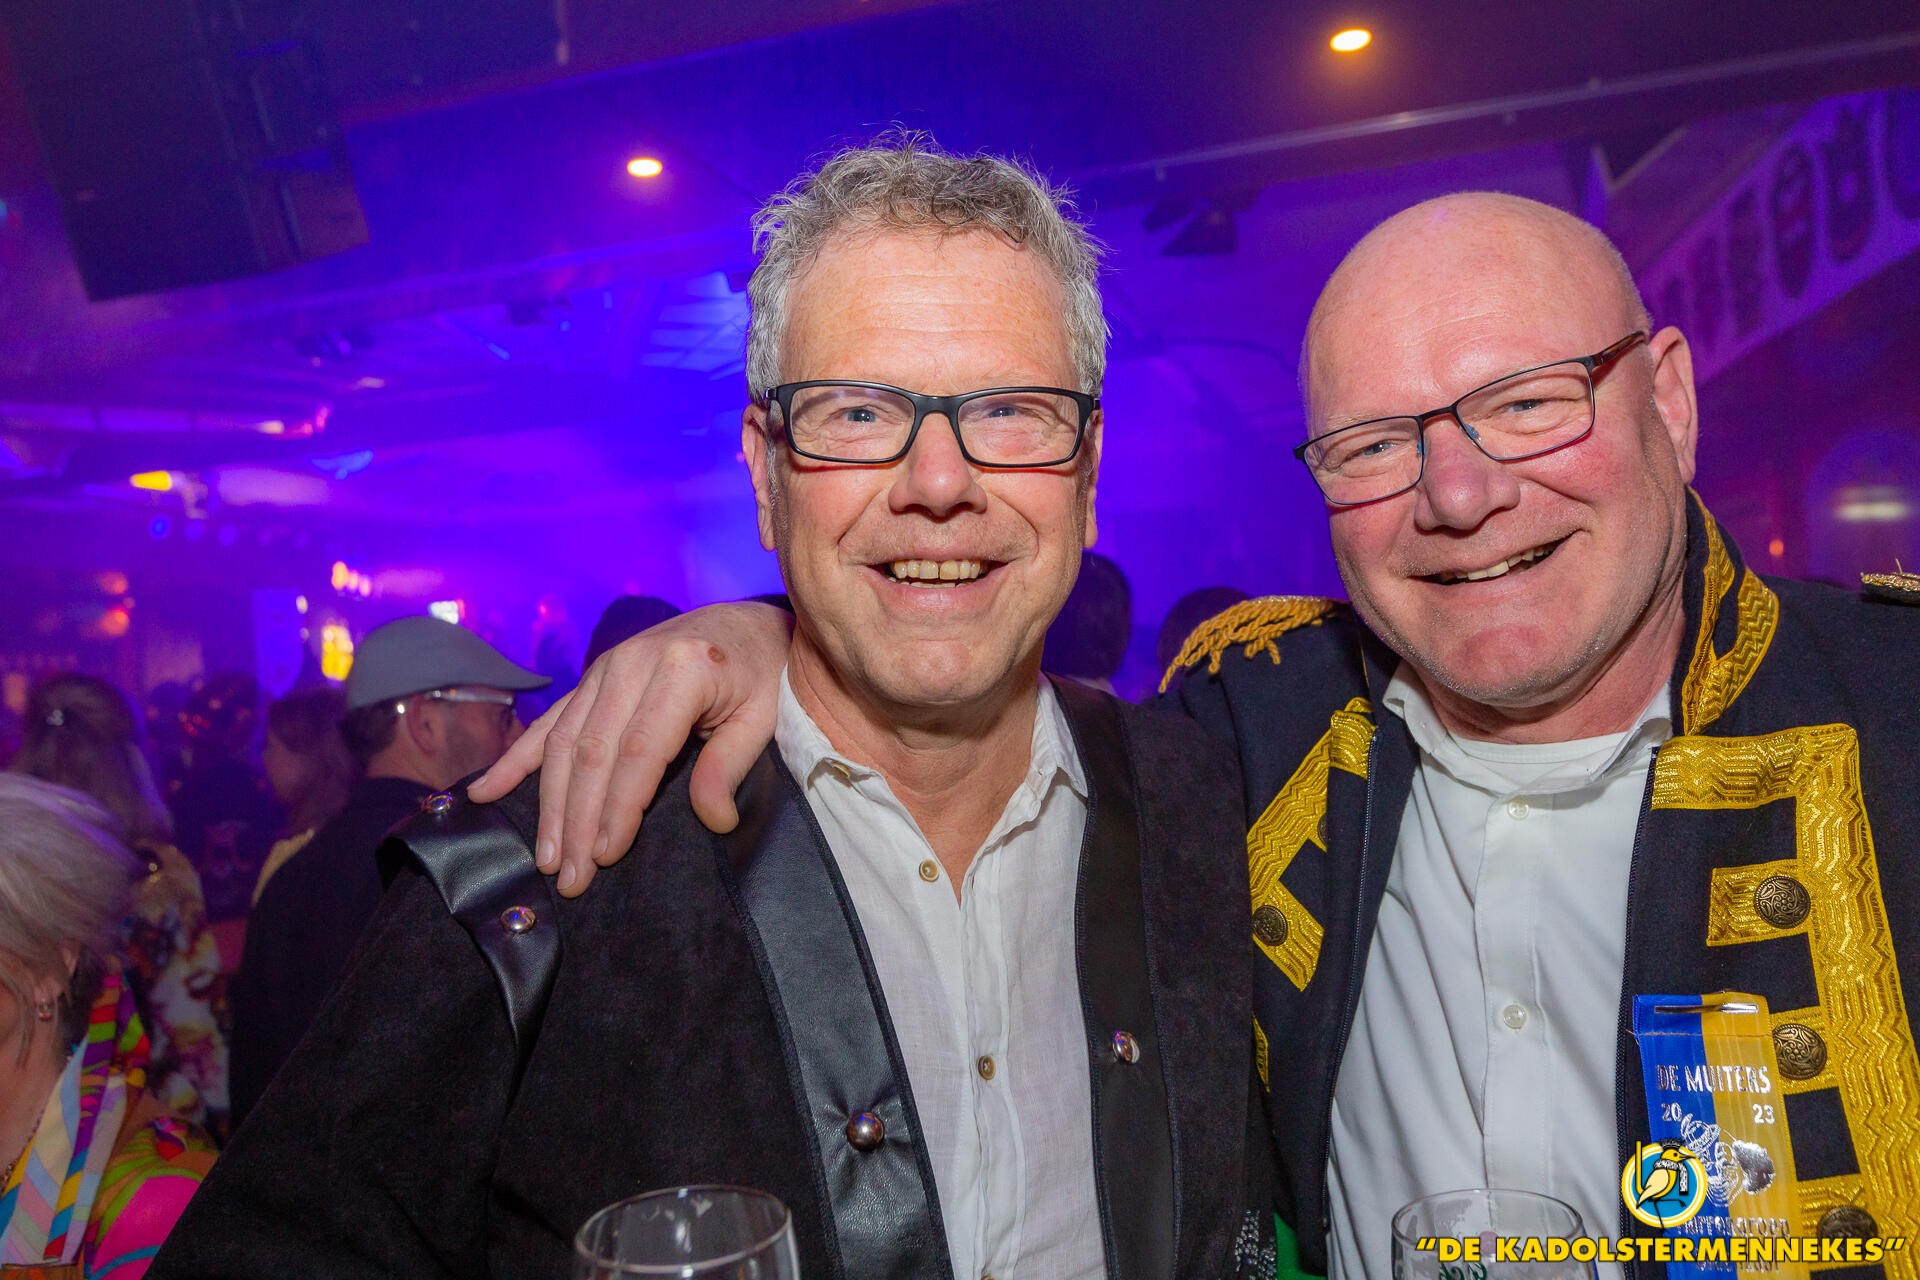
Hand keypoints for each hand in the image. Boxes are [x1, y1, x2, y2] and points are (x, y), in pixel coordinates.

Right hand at [467, 603, 792, 896]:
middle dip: (578, 820)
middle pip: (592, 752)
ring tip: (547, 857)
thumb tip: (714, 820)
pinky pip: (549, 722)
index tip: (605, 856)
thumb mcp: (762, 718)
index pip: (638, 751)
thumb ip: (730, 766)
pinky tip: (484, 791)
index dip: (618, 808)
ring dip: (550, 804)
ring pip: (565, 742)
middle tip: (569, 877)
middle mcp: (633, 663)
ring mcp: (606, 667)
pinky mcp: (592, 677)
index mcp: (682, 669)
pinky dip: (516, 759)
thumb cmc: (764, 676)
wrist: (749, 624)